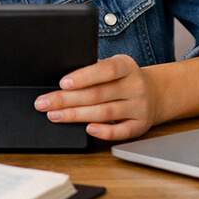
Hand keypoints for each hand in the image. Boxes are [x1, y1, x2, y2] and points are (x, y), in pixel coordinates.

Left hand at [34, 54, 159, 140]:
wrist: (155, 93)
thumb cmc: (123, 79)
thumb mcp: (114, 66)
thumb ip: (94, 71)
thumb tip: (62, 82)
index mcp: (127, 66)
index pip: (106, 70)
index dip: (84, 76)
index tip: (62, 83)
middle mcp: (135, 86)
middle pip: (98, 94)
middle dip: (67, 99)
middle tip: (43, 103)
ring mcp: (139, 107)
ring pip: (105, 113)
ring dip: (76, 115)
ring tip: (54, 115)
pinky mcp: (140, 126)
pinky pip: (120, 132)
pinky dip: (103, 132)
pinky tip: (87, 129)